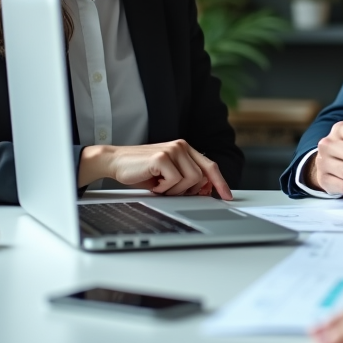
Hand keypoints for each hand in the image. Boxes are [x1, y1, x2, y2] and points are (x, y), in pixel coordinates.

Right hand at [78, 140, 232, 199]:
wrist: (115, 162)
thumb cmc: (140, 170)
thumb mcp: (168, 175)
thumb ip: (186, 178)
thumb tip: (205, 190)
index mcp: (185, 149)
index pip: (210, 166)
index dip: (220, 182)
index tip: (227, 196)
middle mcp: (182, 146)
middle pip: (202, 176)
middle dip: (188, 191)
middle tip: (169, 191)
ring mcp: (173, 150)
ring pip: (191, 180)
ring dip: (175, 190)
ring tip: (160, 186)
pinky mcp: (162, 157)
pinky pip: (175, 181)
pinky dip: (164, 188)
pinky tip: (154, 183)